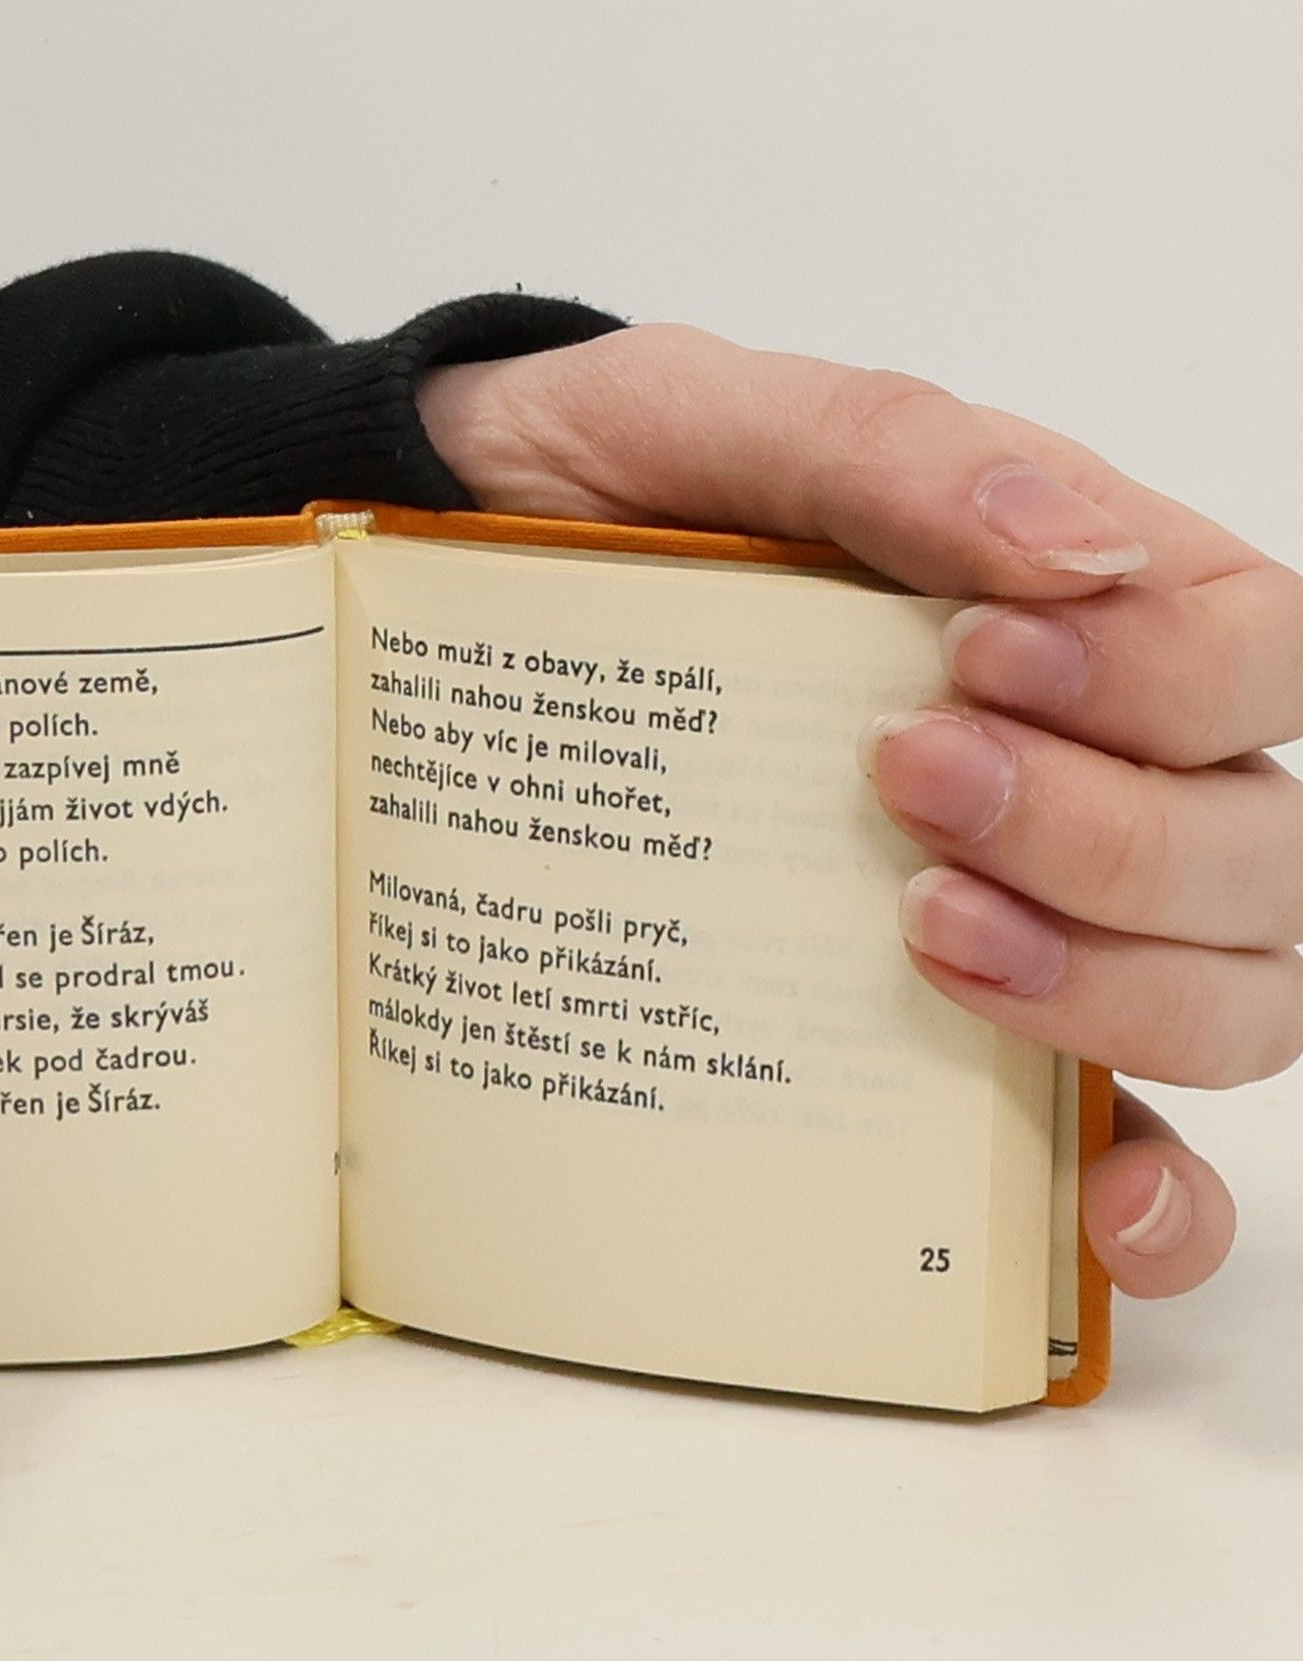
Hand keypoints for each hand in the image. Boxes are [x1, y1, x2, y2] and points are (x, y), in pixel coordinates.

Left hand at [419, 327, 1298, 1298]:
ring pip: (1229, 997)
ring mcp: (1033, 912)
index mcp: (1082, 612)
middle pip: (1260, 852)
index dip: (1164, 681)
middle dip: (1111, 837)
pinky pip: (1122, 1138)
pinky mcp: (951, 1025)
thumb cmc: (612, 502)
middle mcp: (1093, 770)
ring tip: (922, 933)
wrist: (464, 591)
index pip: (1254, 655)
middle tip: (909, 784)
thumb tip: (1075, 552)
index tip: (978, 658)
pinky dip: (1147, 1192)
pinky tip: (1090, 1209)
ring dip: (1113, 992)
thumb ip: (892, 453)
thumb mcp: (720, 424)